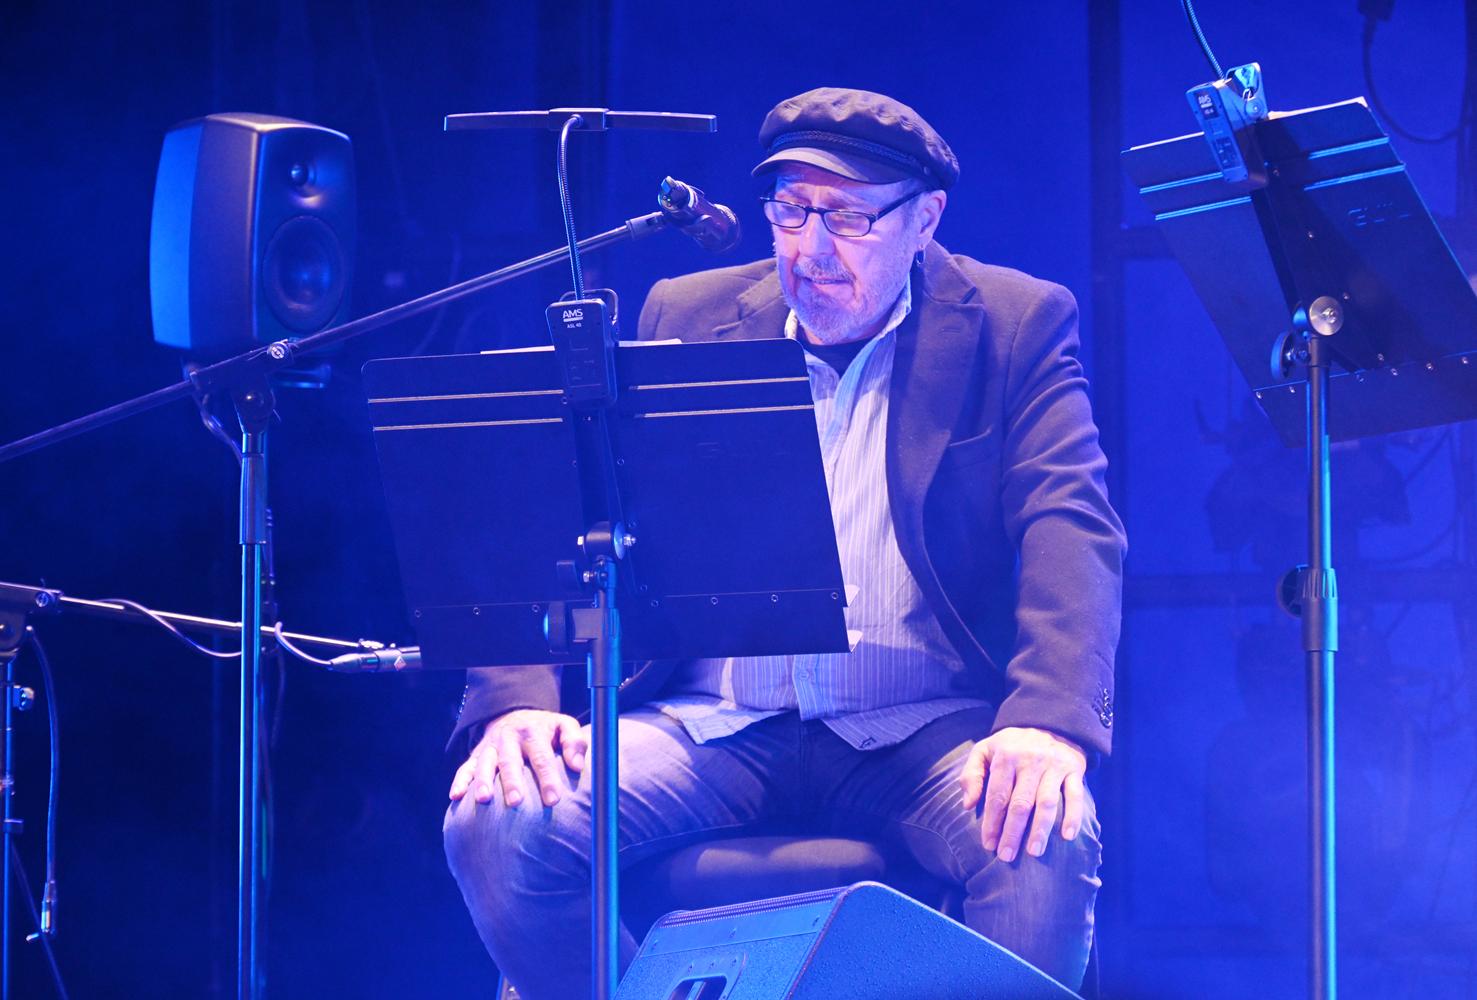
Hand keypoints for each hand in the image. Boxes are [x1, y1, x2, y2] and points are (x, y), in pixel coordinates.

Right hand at [448, 709, 587, 807]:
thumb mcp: (564, 725)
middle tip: (516, 802)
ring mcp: (490, 746)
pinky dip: (459, 780)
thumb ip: (575, 741)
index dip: (548, 778)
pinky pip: (464, 767)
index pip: (541, 758)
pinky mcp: (476, 755)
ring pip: (485, 763)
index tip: (554, 800)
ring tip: (484, 799)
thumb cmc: (545, 730)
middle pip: (510, 761)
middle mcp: (509, 738)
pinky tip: (456, 796)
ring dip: (483, 781)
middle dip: (512, 782)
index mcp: (533, 732)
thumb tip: (577, 765)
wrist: (516, 715)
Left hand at [959, 726, 1085, 861]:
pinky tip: (1067, 837)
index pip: (997, 795)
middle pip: (1020, 803)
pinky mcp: (1074, 769)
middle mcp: (1030, 761)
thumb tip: (967, 804)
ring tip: (1033, 852)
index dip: (992, 821)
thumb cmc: (1012, 744)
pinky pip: (1075, 795)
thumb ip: (971, 774)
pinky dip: (1073, 816)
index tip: (988, 844)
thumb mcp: (985, 749)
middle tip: (1006, 856)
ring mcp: (1054, 766)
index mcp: (1006, 756)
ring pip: (1047, 802)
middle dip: (1012, 832)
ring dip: (1040, 829)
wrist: (1051, 722)